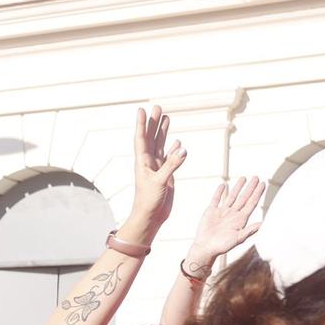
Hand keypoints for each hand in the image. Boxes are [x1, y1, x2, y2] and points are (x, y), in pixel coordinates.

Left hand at [121, 105, 186, 244]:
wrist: (150, 217)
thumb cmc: (149, 201)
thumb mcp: (160, 182)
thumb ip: (171, 165)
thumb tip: (183, 149)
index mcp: (143, 162)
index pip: (141, 139)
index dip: (141, 124)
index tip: (141, 110)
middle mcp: (149, 163)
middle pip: (151, 138)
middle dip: (154, 123)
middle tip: (157, 107)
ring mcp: (157, 168)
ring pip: (161, 145)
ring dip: (163, 132)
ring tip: (165, 118)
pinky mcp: (166, 175)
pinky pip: (170, 158)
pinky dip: (174, 149)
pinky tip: (177, 143)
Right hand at [185, 177, 265, 270]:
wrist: (205, 248)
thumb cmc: (222, 246)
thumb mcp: (238, 239)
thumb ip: (250, 230)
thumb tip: (263, 224)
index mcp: (240, 219)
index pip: (251, 203)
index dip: (257, 193)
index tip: (263, 184)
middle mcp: (233, 214)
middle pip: (244, 198)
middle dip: (250, 188)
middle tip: (256, 177)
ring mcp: (222, 212)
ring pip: (231, 196)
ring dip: (238, 187)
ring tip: (244, 178)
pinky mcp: (211, 212)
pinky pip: (216, 199)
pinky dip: (219, 192)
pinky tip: (223, 185)